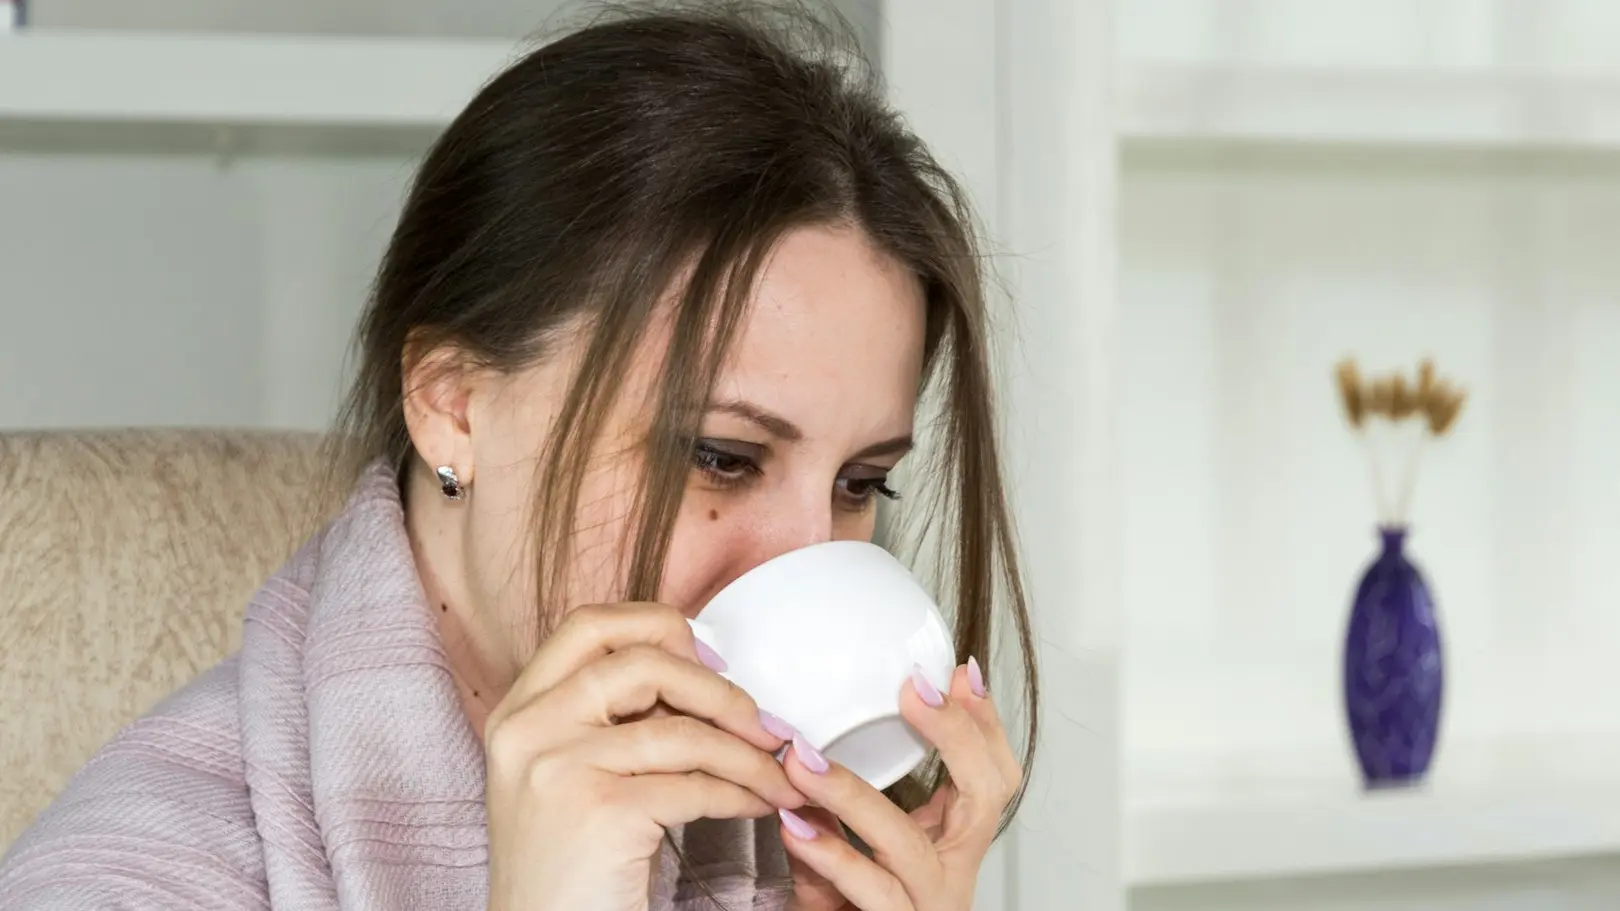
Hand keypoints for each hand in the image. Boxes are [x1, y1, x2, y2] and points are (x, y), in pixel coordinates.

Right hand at [483, 602, 805, 910]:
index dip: (660, 627)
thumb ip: (612, 718)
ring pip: (684, 731)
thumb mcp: (566, 774)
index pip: (590, 625)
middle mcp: (529, 729)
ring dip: (749, 755)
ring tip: (778, 775)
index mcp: (519, 710)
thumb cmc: (568, 870)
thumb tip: (707, 673)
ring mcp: (559, 767)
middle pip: (644, 662)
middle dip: (721, 691)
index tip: (710, 661)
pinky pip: (696, 785)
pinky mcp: (600, 811)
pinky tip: (760, 805)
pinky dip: (742, 793)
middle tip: (764, 724)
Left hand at [778, 659, 1020, 910]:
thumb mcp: (844, 858)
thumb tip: (809, 743)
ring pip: (909, 847)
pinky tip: (795, 829)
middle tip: (910, 692)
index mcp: (950, 846)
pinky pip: (871, 897)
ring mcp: (927, 909)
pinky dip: (832, 858)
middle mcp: (950, 876)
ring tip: (803, 761)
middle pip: (985, 798)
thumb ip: (838, 811)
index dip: (985, 723)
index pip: (993, 775)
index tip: (958, 670)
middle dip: (955, 737)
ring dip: (853, 796)